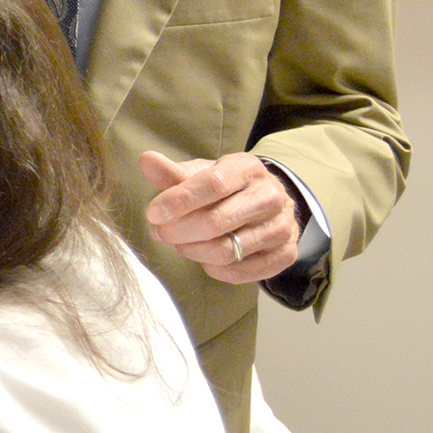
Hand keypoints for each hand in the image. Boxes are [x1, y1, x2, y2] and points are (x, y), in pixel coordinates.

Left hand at [139, 149, 300, 284]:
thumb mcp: (200, 173)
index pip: (213, 184)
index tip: (153, 213)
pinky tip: (202, 258)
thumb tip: (146, 160)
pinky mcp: (286, 254)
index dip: (179, 201)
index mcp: (248, 169)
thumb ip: (172, 173)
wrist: (266, 202)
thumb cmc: (225, 187)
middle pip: (217, 222)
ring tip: (178, 243)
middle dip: (179, 231)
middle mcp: (272, 197)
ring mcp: (282, 228)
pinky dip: (213, 269)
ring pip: (226, 251)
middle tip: (159, 232)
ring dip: (192, 251)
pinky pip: (241, 272)